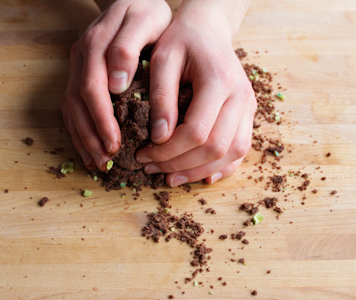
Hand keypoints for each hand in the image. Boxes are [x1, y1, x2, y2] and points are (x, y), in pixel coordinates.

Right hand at [60, 0, 171, 170]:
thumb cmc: (148, 12)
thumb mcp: (147, 20)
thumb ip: (128, 46)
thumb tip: (115, 84)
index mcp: (96, 44)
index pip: (92, 89)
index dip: (101, 119)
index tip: (115, 143)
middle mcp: (81, 56)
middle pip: (77, 102)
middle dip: (91, 134)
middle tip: (107, 159)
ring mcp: (77, 65)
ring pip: (70, 107)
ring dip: (82, 137)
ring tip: (97, 162)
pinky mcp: (78, 73)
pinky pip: (71, 105)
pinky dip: (78, 130)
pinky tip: (89, 149)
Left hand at [135, 0, 254, 185]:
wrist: (207, 30)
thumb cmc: (181, 40)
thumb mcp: (162, 59)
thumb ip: (161, 97)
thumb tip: (160, 137)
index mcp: (219, 81)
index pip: (197, 132)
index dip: (168, 151)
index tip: (142, 154)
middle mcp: (241, 96)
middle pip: (216, 148)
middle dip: (180, 165)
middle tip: (150, 168)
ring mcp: (248, 106)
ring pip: (232, 153)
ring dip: (199, 171)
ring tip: (170, 177)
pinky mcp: (247, 113)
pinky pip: (240, 149)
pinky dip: (221, 167)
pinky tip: (200, 175)